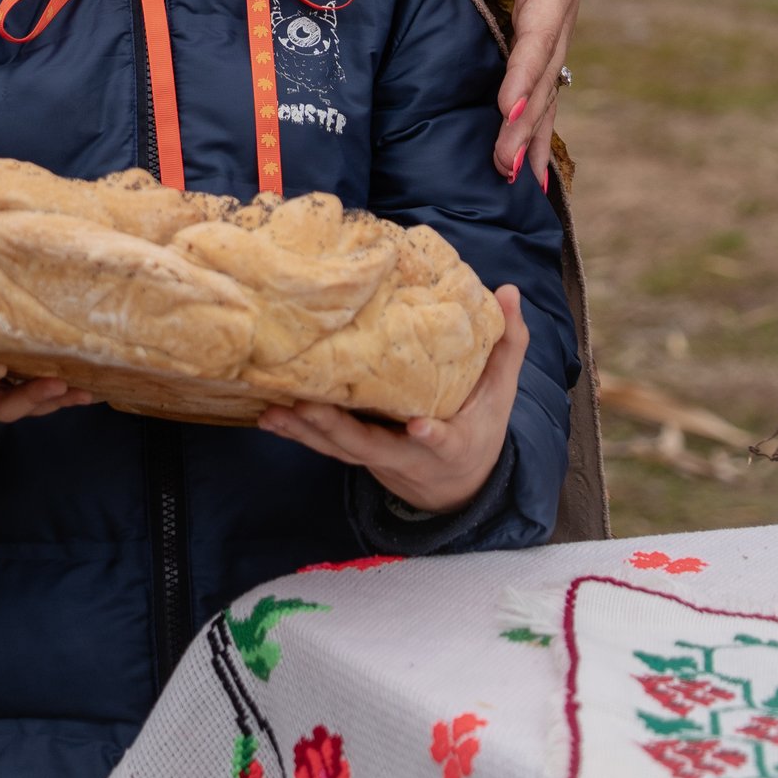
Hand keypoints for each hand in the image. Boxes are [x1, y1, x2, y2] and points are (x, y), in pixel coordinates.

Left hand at [258, 286, 529, 514]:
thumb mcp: (500, 395)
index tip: (422, 427)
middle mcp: (410, 458)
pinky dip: (298, 434)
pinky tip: (269, 417)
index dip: (433, 436)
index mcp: (453, 443)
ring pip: (339, 450)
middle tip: (306, 407)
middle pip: (372, 448)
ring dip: (305, 433)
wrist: (457, 488)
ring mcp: (378, 460)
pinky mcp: (356, 456)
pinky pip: (325, 447)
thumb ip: (506, 345)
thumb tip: (509, 290)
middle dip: (339, 430)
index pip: (445, 441)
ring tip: (273, 413)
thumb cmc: (478, 429)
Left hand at [422, 0, 576, 184]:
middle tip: (506, 165)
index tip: (505, 110)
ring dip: (532, 137)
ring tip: (518, 182)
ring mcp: (551, 36)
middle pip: (543, 77)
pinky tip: (529, 170)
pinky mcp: (537, 47)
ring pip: (545, 93)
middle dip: (526, 122)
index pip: (537, 35)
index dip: (523, 74)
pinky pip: (539, 93)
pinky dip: (535, 130)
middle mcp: (558, 16)